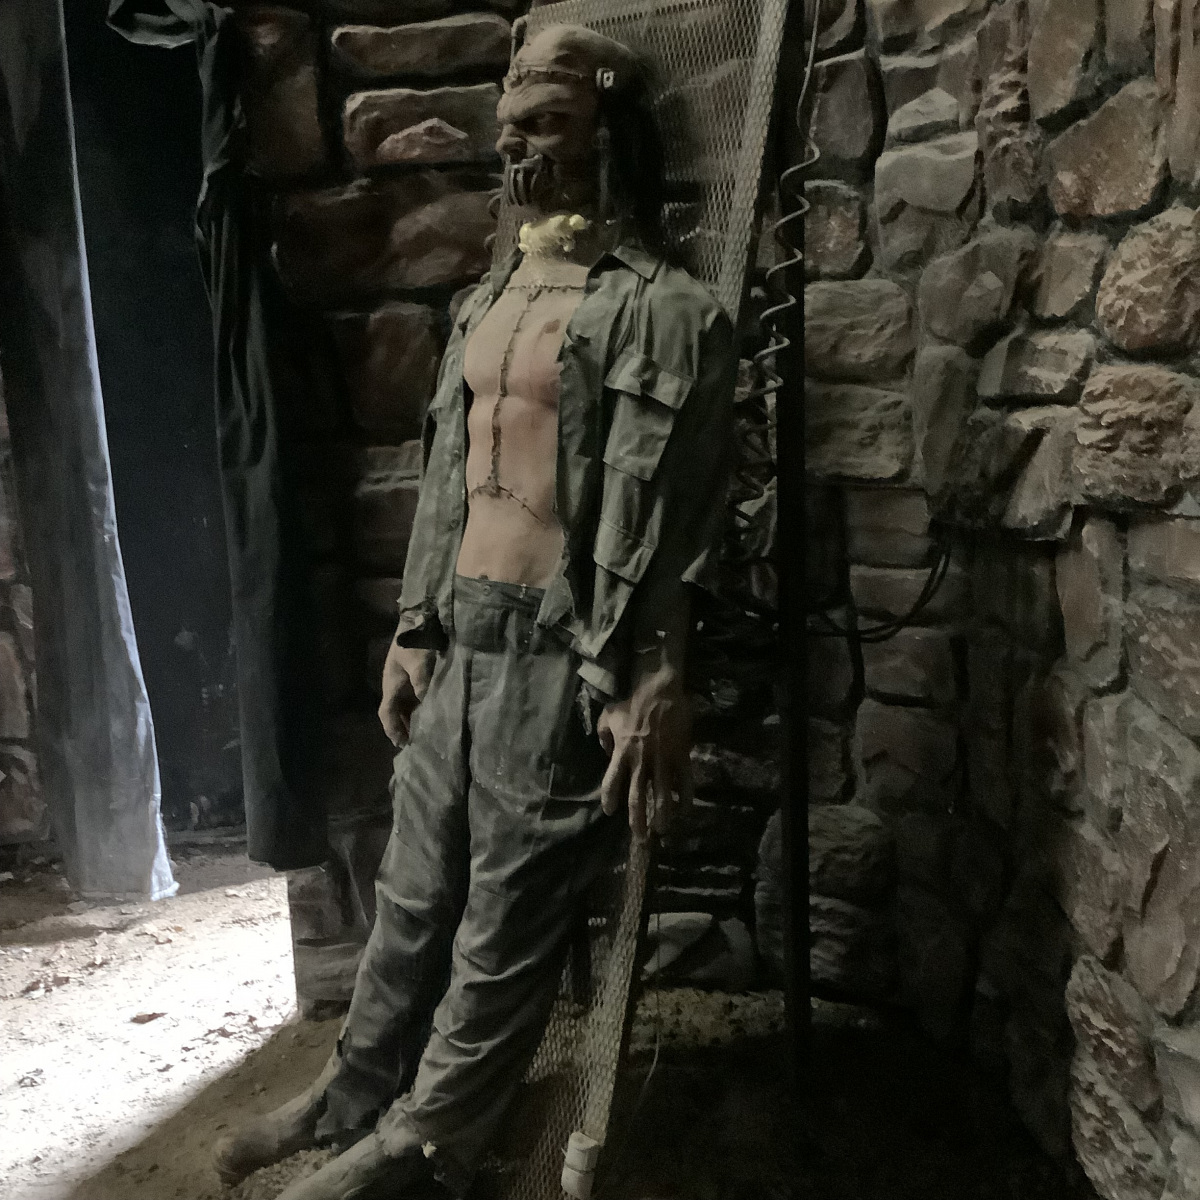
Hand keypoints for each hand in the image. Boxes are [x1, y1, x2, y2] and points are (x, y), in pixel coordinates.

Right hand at [378, 642, 433, 746]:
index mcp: (391, 683)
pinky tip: (430, 713)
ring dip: (410, 719)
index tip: (401, 743)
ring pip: (404, 706)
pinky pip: (414, 697)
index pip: (386, 712)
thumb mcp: (419, 661)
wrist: (419, 618)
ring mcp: (404, 680)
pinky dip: (419, 708)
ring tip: (423, 732)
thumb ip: (422, 682)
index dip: (392, 728)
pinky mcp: (414, 675)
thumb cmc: (416, 640)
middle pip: (395, 712)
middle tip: (414, 742)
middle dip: (402, 728)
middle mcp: (395, 684)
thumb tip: (425, 702)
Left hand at [597, 667, 693, 838]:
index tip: (610, 812)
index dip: (610, 799)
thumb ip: (603, 735)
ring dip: (662, 815)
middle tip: (639, 837)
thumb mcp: (609, 715)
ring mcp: (662, 760)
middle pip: (637, 797)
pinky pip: (685, 782)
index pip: (611, 782)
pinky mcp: (681, 756)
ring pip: (662, 794)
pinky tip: (686, 811)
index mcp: (621, 753)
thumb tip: (606, 751)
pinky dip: (686, 798)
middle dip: (637, 819)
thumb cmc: (633, 702)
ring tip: (662, 830)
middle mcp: (640, 761)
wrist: (661, 690)